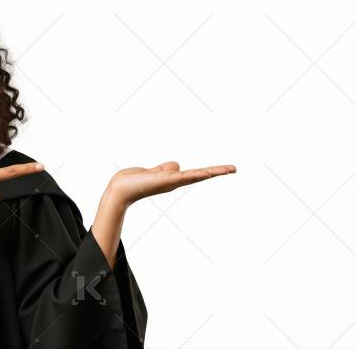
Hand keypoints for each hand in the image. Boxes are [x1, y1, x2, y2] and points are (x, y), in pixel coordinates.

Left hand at [104, 161, 235, 207]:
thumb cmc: (134, 181)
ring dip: (211, 171)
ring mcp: (171, 182)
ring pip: (196, 175)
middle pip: (201, 175)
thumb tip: (177, 166)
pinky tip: (206, 173)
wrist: (120, 189)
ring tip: (227, 169)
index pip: (196, 174)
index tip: (227, 169)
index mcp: (174, 179)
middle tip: (235, 168)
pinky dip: (195, 175)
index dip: (211, 171)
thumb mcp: (153, 171)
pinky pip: (183, 177)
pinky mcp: (164, 180)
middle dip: (218, 172)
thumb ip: (165, 168)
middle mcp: (175, 182)